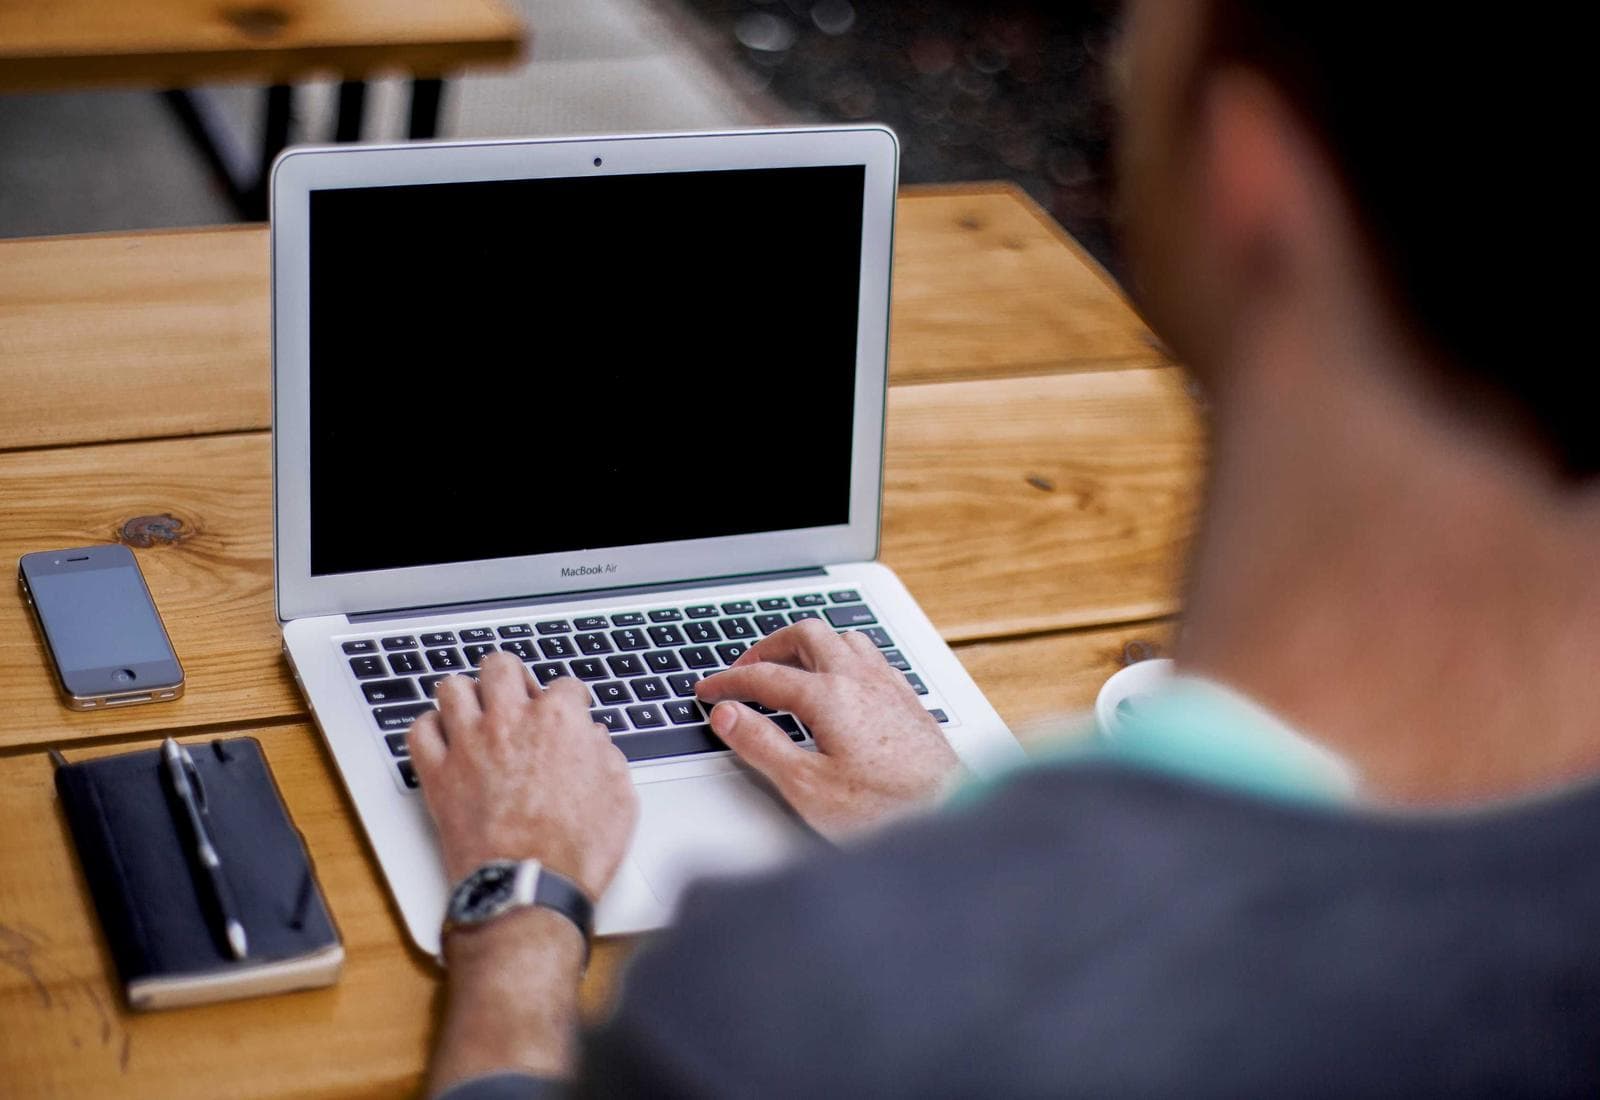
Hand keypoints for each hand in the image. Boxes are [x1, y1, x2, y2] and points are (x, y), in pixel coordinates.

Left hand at [407, 653, 638, 900]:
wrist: (529, 889)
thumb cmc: (576, 851)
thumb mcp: (619, 799)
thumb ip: (607, 757)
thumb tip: (596, 741)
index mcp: (559, 721)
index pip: (565, 685)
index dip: (571, 701)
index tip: (570, 713)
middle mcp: (510, 721)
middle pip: (501, 666)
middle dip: (512, 677)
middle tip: (517, 698)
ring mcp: (469, 745)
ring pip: (453, 687)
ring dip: (467, 696)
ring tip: (476, 712)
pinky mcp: (438, 774)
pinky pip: (419, 731)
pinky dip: (430, 730)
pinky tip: (444, 740)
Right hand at [694, 619, 962, 840]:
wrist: (952, 815)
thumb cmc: (885, 809)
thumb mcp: (806, 785)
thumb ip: (762, 744)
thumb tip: (728, 715)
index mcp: (830, 695)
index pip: (765, 675)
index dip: (729, 681)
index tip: (709, 691)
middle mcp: (860, 679)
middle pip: (806, 636)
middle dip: (768, 647)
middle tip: (745, 669)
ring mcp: (888, 686)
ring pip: (842, 638)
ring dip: (809, 645)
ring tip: (789, 665)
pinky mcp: (907, 700)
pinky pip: (869, 656)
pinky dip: (841, 656)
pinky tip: (841, 681)